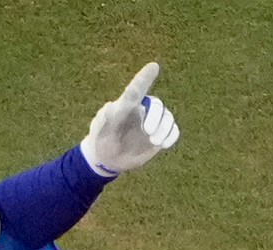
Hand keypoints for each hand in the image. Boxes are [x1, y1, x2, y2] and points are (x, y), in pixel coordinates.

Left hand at [78, 62, 179, 177]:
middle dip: (155, 116)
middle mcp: (142, 110)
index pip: (136, 89)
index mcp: (126, 105)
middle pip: (156, 105)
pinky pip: (173, 130)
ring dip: (164, 128)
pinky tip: (164, 144)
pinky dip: (171, 135)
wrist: (108, 158)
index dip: (145, 77)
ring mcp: (153, 122)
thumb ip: (104, 119)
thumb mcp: (100, 131)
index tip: (154, 66)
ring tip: (154, 142)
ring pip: (167, 117)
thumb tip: (111, 106)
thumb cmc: (102, 140)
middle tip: (148, 132)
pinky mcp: (160, 135)